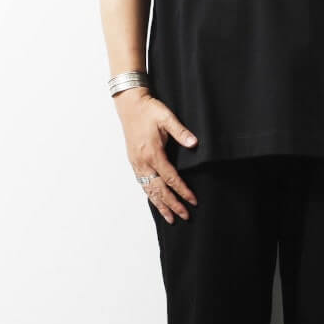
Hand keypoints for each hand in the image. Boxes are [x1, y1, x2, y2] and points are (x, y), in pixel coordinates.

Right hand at [114, 87, 198, 223]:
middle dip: (172, 204)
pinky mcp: (134, 162)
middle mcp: (143, 162)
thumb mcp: (167, 117)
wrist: (129, 105)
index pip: (170, 178)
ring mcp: (137, 164)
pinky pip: (142, 184)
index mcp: (152, 153)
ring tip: (170, 218)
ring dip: (160, 205)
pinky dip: (150, 196)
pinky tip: (156, 203)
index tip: (193, 200)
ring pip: (149, 190)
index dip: (182, 191)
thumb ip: (181, 132)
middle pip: (159, 189)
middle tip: (184, 216)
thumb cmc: (148, 110)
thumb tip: (193, 143)